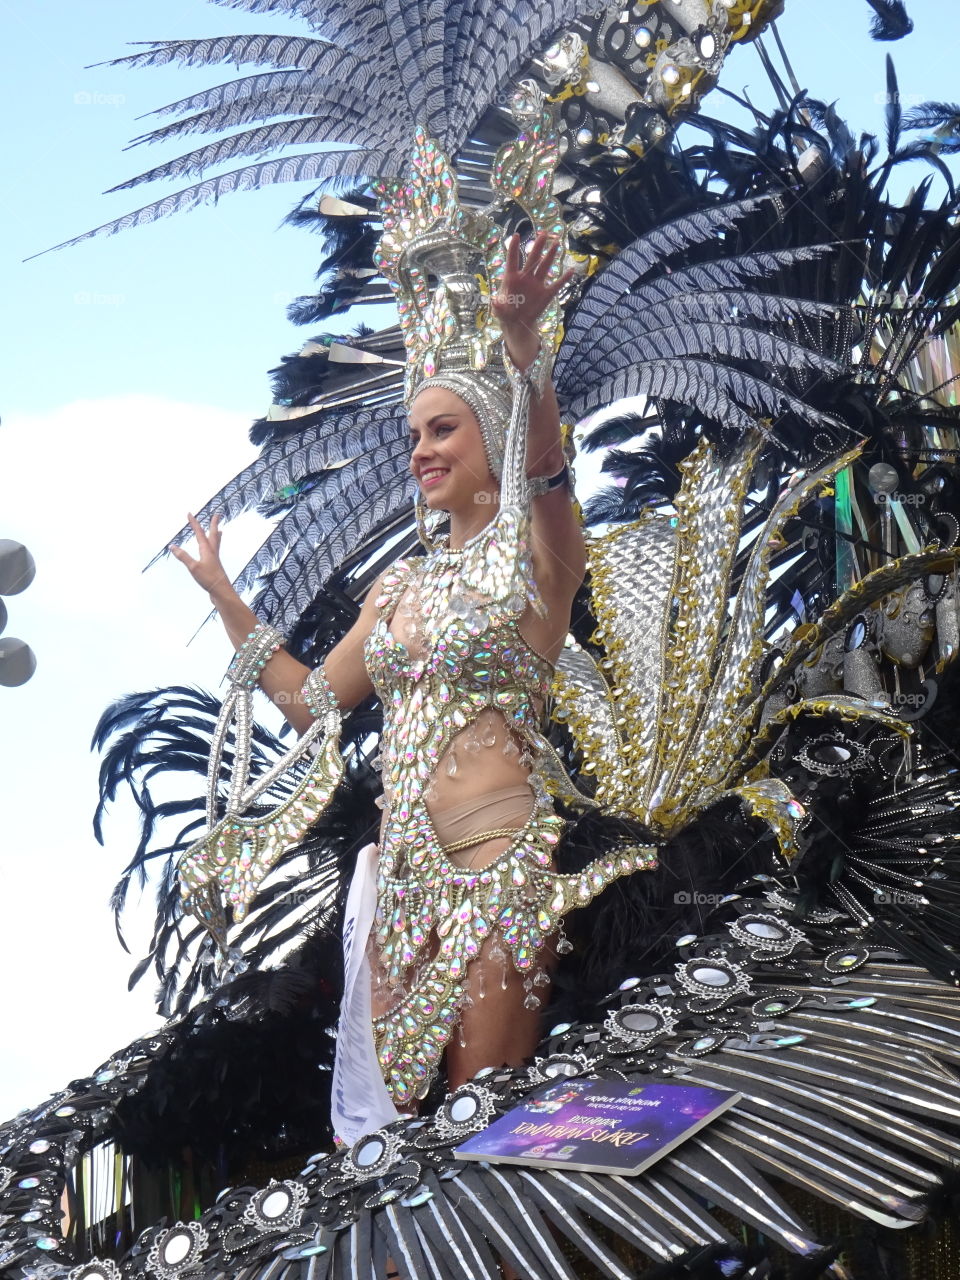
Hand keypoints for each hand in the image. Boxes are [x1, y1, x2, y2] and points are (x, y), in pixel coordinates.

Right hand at [169, 512, 230, 594]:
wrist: (222, 592)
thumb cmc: (209, 579)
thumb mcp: (193, 567)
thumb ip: (183, 556)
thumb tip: (172, 546)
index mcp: (207, 550)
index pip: (199, 533)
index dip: (194, 523)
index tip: (189, 513)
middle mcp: (213, 552)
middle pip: (214, 535)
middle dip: (214, 524)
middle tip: (217, 514)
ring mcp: (215, 560)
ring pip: (216, 544)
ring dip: (216, 535)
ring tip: (220, 530)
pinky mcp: (215, 567)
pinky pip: (214, 552)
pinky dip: (214, 547)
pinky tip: (212, 552)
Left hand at [491, 231, 573, 367]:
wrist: (517, 323)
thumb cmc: (506, 313)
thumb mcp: (500, 311)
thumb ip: (498, 306)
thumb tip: (494, 302)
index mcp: (512, 278)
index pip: (513, 260)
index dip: (513, 247)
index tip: (516, 235)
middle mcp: (525, 277)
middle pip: (532, 259)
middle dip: (538, 246)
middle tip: (544, 233)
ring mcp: (536, 284)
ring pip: (545, 267)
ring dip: (550, 256)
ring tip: (556, 244)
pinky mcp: (546, 294)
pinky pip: (556, 285)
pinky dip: (564, 279)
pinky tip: (571, 271)